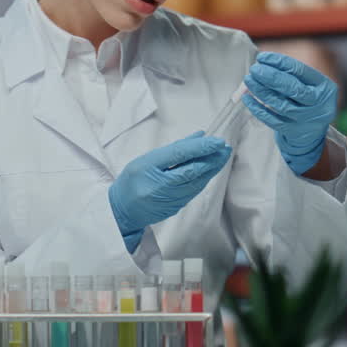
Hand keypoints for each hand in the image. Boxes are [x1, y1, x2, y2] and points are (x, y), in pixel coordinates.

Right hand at [108, 132, 231, 248]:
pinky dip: (203, 180)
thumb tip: (198, 136)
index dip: (201, 148)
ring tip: (222, 157)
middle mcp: (159, 185)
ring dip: (212, 169)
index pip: (179, 155)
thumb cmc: (132, 181)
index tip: (217, 141)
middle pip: (192, 171)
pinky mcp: (175, 207)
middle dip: (212, 159)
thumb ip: (174, 149)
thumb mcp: (147, 159)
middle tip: (225, 148)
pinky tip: (210, 171)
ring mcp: (168, 199)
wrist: (121, 210)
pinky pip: (193, 191)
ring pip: (196, 183)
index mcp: (148, 168)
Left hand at [242, 51, 337, 174]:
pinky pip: (272, 120)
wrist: (313, 132)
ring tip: (249, 80)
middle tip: (254, 69)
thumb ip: (290, 74)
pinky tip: (247, 98)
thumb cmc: (307, 100)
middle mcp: (318, 104)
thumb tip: (263, 63)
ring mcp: (306, 119)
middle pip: (293, 89)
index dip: (280, 62)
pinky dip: (257, 108)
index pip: (300, 71)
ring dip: (261, 91)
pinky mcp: (293, 131)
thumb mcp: (309, 85)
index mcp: (324, 87)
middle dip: (271, 77)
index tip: (263, 57)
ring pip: (280, 105)